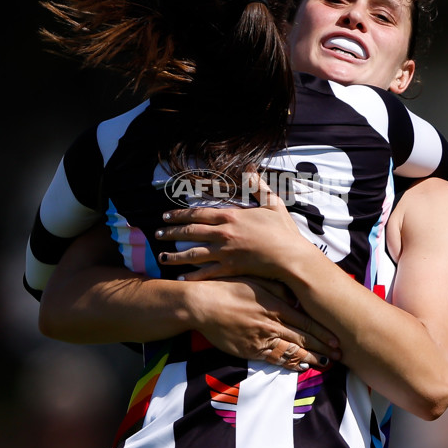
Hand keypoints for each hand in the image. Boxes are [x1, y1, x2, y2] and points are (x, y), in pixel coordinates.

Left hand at [155, 175, 305, 281]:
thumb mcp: (272, 204)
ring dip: (175, 255)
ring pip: (193, 253)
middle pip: (191, 232)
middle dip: (171, 232)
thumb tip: (250, 168)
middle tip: (157, 233)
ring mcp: (226, 252)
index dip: (180, 215)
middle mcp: (224, 233)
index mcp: (231, 216)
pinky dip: (192, 276)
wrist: (291, 257)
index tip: (166, 215)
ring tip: (161, 257)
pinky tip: (180, 279)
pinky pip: (207, 273)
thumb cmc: (283, 231)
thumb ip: (258, 187)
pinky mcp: (231, 269)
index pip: (198, 213)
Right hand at [188, 276, 340, 371]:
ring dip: (310, 359)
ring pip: (291, 352)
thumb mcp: (257, 280)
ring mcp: (261, 339)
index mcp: (276, 305)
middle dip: (323, 349)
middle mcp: (272, 324)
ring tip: (325, 364)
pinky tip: (300, 367)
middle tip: (340, 356)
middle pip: (303, 339)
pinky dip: (289, 364)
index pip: (306, 322)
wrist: (203, 304)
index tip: (338, 340)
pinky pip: (274, 359)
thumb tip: (296, 296)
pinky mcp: (250, 350)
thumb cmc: (229, 287)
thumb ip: (278, 289)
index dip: (324, 333)